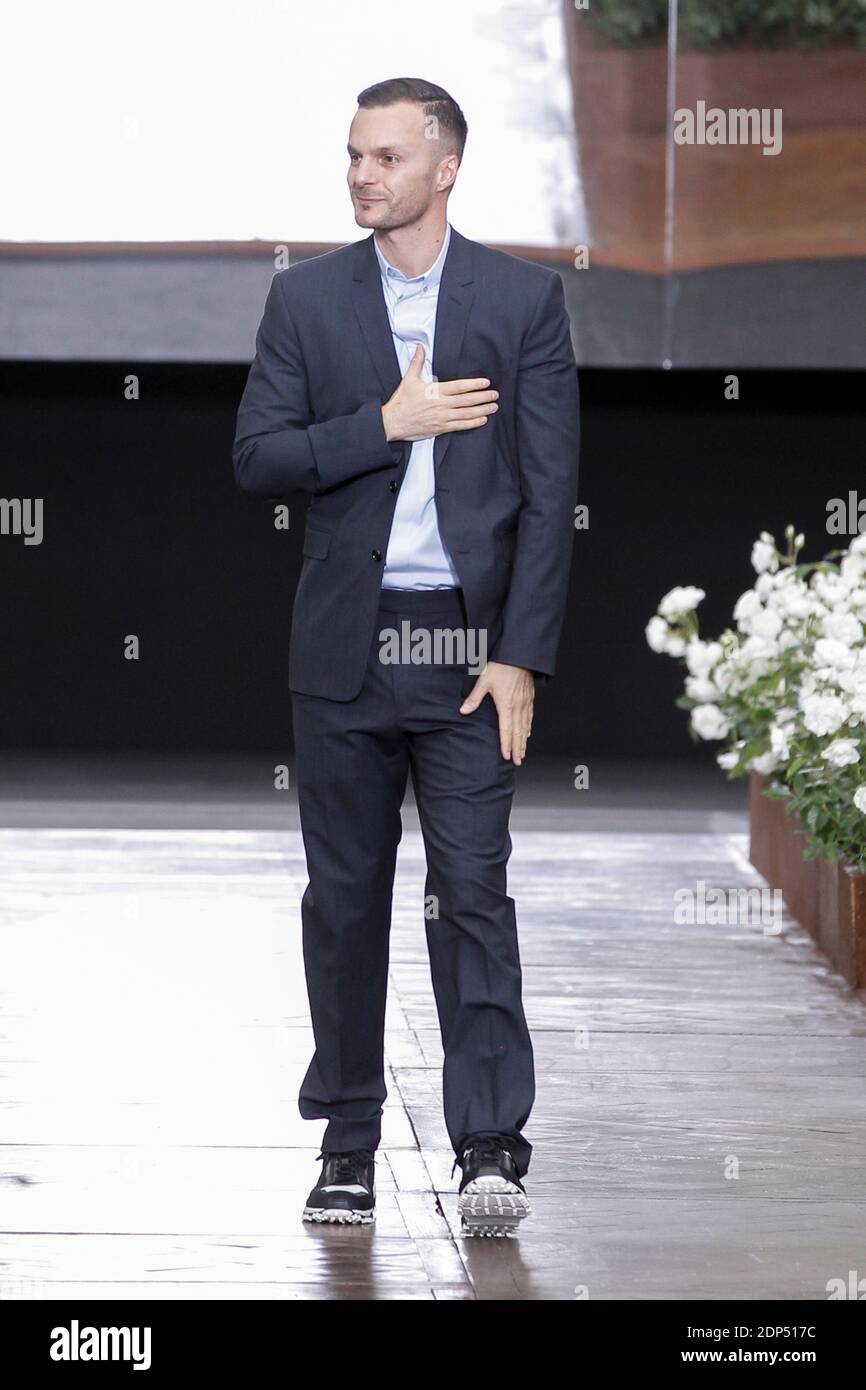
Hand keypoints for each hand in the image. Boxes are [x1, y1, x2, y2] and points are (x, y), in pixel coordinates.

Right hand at [381, 344, 497, 442]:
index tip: (486, 383)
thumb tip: (420, 347)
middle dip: (483, 397)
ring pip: (467, 413)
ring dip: (482, 410)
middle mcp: (442, 404)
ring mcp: (442, 417)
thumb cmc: (401, 402)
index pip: (460, 386)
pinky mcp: (441, 428)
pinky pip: (461, 426)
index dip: (474, 384)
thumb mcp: (409, 379)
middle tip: (495, 395)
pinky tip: (482, 420)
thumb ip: (417, 362)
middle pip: (467, 400)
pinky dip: (473, 423)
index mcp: (435, 391)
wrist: (393, 422)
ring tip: (493, 407)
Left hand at [459, 661, 534, 764]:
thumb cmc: (501, 666)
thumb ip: (474, 698)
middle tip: (518, 762)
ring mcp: (525, 703)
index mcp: (506, 705)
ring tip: (523, 753)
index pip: (506, 730)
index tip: (507, 757)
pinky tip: (527, 733)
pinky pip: (530, 717)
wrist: (519, 655)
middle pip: (518, 732)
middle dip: (517, 748)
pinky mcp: (529, 698)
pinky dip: (528, 728)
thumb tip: (463, 711)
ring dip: (524, 741)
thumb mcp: (484, 680)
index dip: (506, 745)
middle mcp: (518, 706)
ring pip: (525, 726)